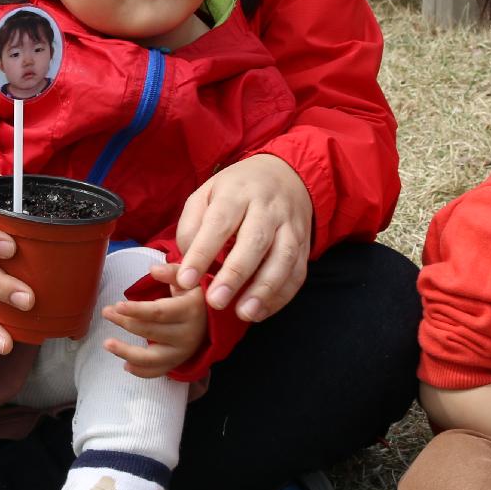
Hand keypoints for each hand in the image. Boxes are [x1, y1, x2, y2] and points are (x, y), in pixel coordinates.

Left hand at [102, 268, 206, 378]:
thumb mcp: (188, 278)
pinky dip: (141, 371)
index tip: (118, 306)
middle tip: (106, 312)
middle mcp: (188, 334)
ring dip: (127, 352)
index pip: (159, 312)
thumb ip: (171, 272)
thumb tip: (153, 270)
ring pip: (152, 358)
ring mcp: (183, 352)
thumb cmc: (195, 294)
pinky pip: (158, 371)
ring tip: (107, 344)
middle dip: (125, 322)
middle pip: (150, 331)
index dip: (137, 310)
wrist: (212, 318)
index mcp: (190, 310)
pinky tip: (125, 365)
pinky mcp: (178, 362)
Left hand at [170, 153, 312, 322]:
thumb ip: (192, 227)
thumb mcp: (206, 194)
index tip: (186, 280)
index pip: (219, 222)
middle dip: (235, 274)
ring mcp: (290, 226)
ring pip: (283, 258)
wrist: (285, 175)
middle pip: (255, 240)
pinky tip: (260, 312)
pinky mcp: (304, 244)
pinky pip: (297, 272)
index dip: (202, 253)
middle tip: (216, 301)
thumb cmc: (235, 192)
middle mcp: (267, 207)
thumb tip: (187, 265)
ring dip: (264, 289)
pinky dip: (281, 296)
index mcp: (237, 192)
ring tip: (243, 314)